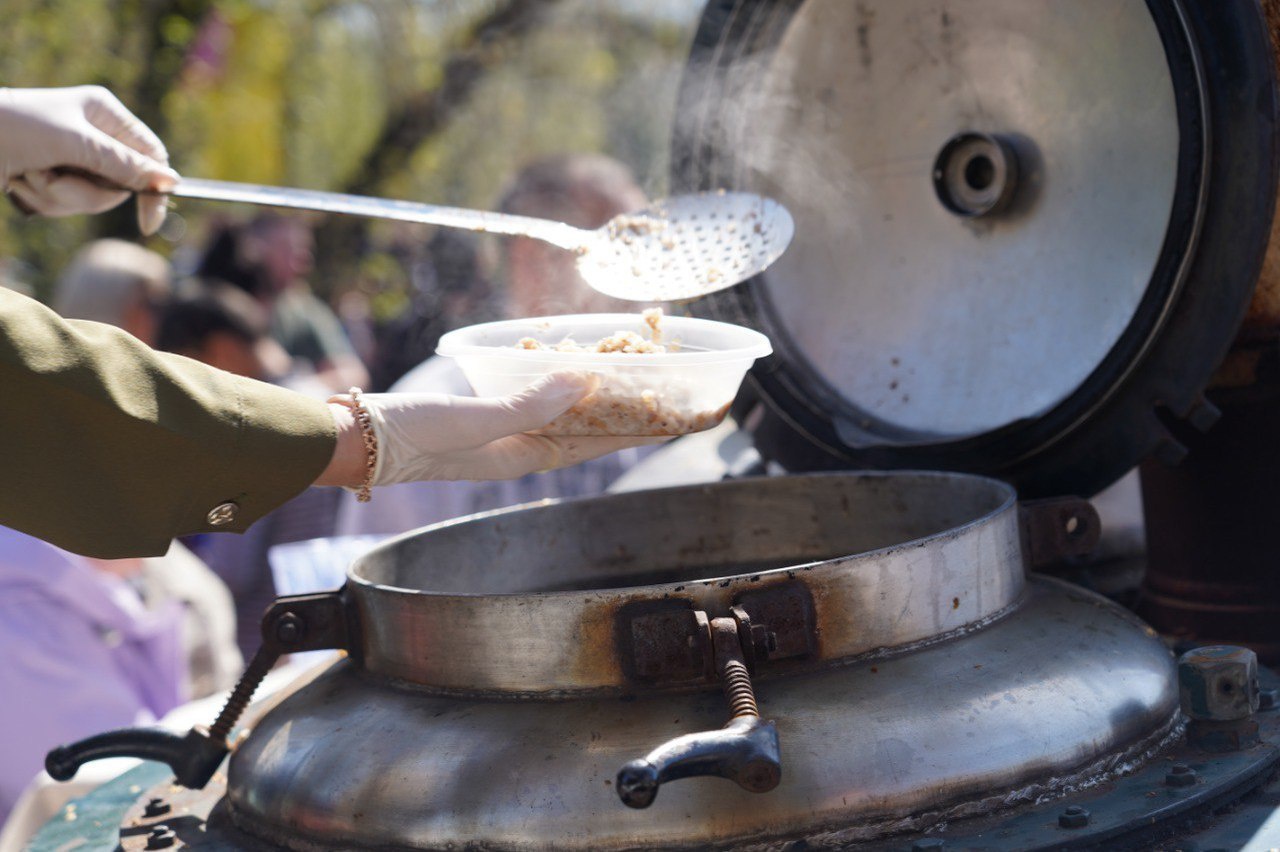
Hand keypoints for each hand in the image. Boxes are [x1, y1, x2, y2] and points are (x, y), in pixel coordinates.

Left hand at [0, 86, 178, 234]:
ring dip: (59, 196)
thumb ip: (123, 164)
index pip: (151, 155)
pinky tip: (20, 181)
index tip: (148, 223)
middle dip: (86, 192)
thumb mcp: (73, 143)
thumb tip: (169, 181)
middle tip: (55, 181)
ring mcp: (73, 158)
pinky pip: (68, 204)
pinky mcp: (54, 177)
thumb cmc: (12, 127)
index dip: (154, 189)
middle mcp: (94, 136)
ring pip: (94, 199)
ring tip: (30, 176)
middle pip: (122, 185)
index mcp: (105, 114)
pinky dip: (44, 200)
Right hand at [324, 373, 663, 487]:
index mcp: (524, 457)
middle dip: (625, 414)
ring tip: (627, 377)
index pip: (596, 444)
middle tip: (663, 393)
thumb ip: (527, 404)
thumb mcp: (472, 420)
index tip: (676, 418)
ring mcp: (500, 433)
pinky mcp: (479, 415)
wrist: (355, 437)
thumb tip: (585, 382)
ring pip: (562, 414)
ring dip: (595, 398)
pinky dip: (556, 386)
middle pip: (586, 430)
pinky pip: (533, 400)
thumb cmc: (410, 433)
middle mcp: (518, 448)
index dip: (638, 431)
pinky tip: (564, 368)